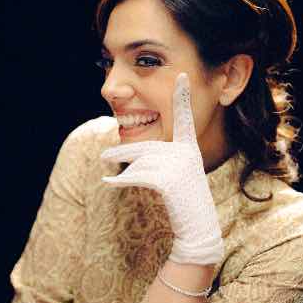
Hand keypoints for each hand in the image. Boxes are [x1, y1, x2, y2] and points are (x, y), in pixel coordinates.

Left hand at [100, 73, 224, 265]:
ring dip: (124, 173)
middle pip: (146, 147)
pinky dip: (119, 180)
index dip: (182, 96)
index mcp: (190, 148)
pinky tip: (108, 182)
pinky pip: (136, 175)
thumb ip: (157, 158)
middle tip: (104, 155)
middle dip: (123, 151)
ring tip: (114, 179)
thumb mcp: (176, 175)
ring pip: (139, 162)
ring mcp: (179, 166)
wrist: (198, 226)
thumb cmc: (186, 201)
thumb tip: (124, 154)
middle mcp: (186, 153)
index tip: (181, 75)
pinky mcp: (169, 180)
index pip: (184, 118)